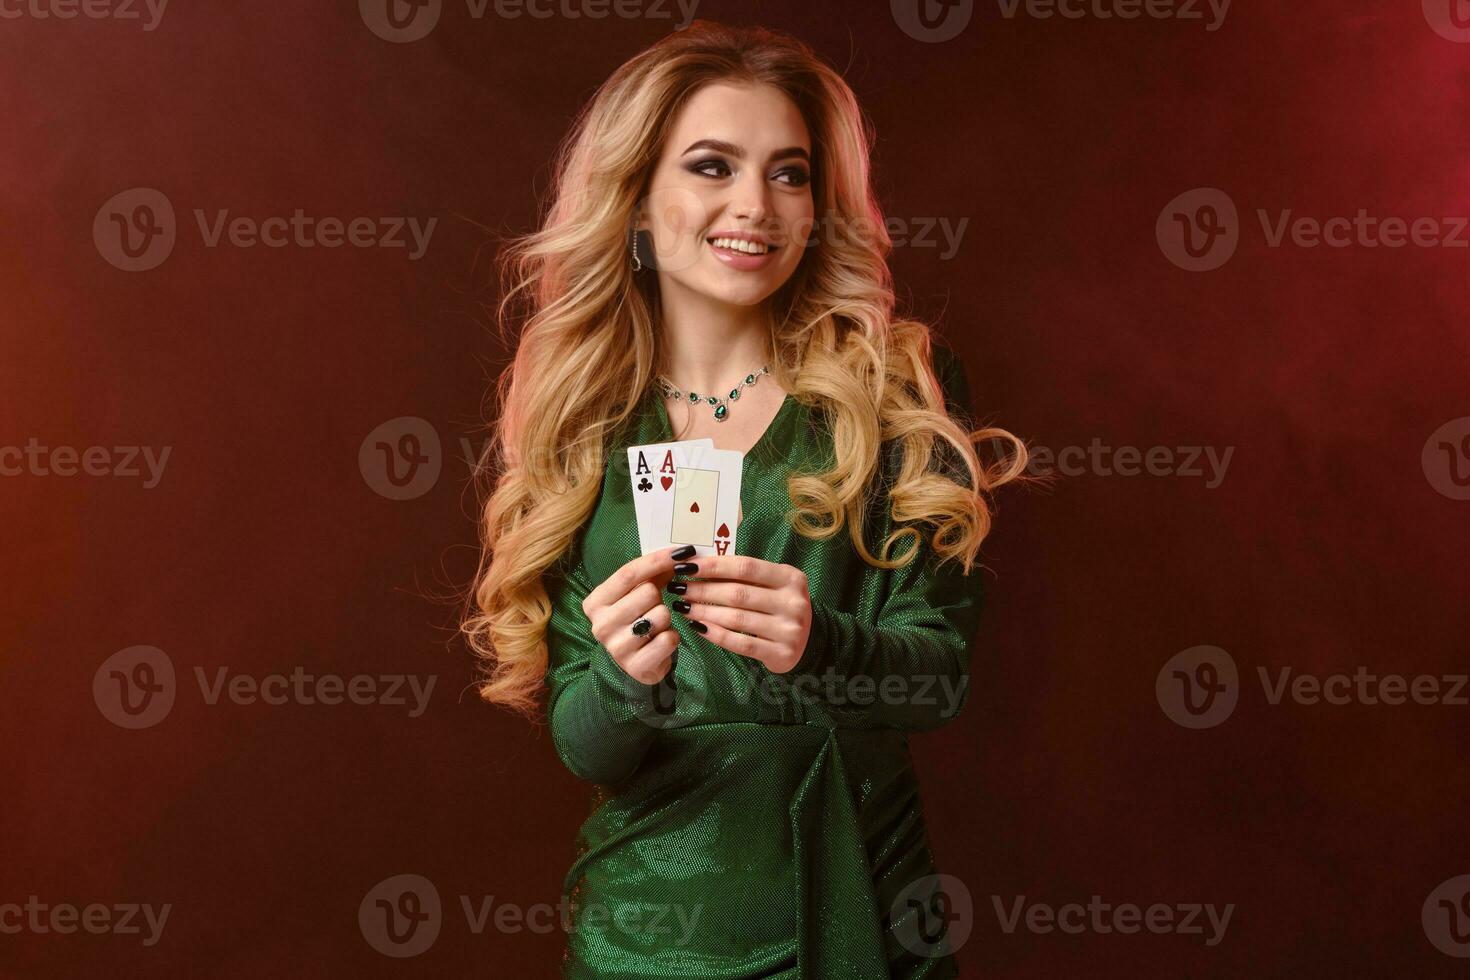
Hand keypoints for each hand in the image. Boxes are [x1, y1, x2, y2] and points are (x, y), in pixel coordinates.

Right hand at [582, 545, 690, 684]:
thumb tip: (679, 554)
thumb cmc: (635, 620)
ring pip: (661, 615)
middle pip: (648, 592)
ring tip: (655, 627)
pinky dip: (671, 638)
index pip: (628, 573)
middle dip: (659, 597)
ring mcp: (617, 648)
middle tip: (653, 608)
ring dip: (666, 619)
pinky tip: (660, 641)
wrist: (635, 664)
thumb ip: (652, 573)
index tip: (682, 552)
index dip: (657, 560)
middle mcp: (601, 625)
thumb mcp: (635, 595)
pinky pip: (669, 639)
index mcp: (596, 602)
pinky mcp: (636, 666)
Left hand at [669, 554, 811, 673]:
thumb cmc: (779, 605)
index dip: (713, 566)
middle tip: (678, 589)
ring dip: (704, 612)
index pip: (745, 567)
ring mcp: (789, 629)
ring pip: (736, 619)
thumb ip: (745, 575)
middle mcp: (793, 602)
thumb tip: (699, 564)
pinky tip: (698, 628)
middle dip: (702, 590)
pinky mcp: (781, 653)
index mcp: (790, 577)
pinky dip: (716, 635)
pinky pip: (741, 643)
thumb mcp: (772, 584)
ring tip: (683, 608)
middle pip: (737, 593)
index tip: (686, 567)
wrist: (808, 641)